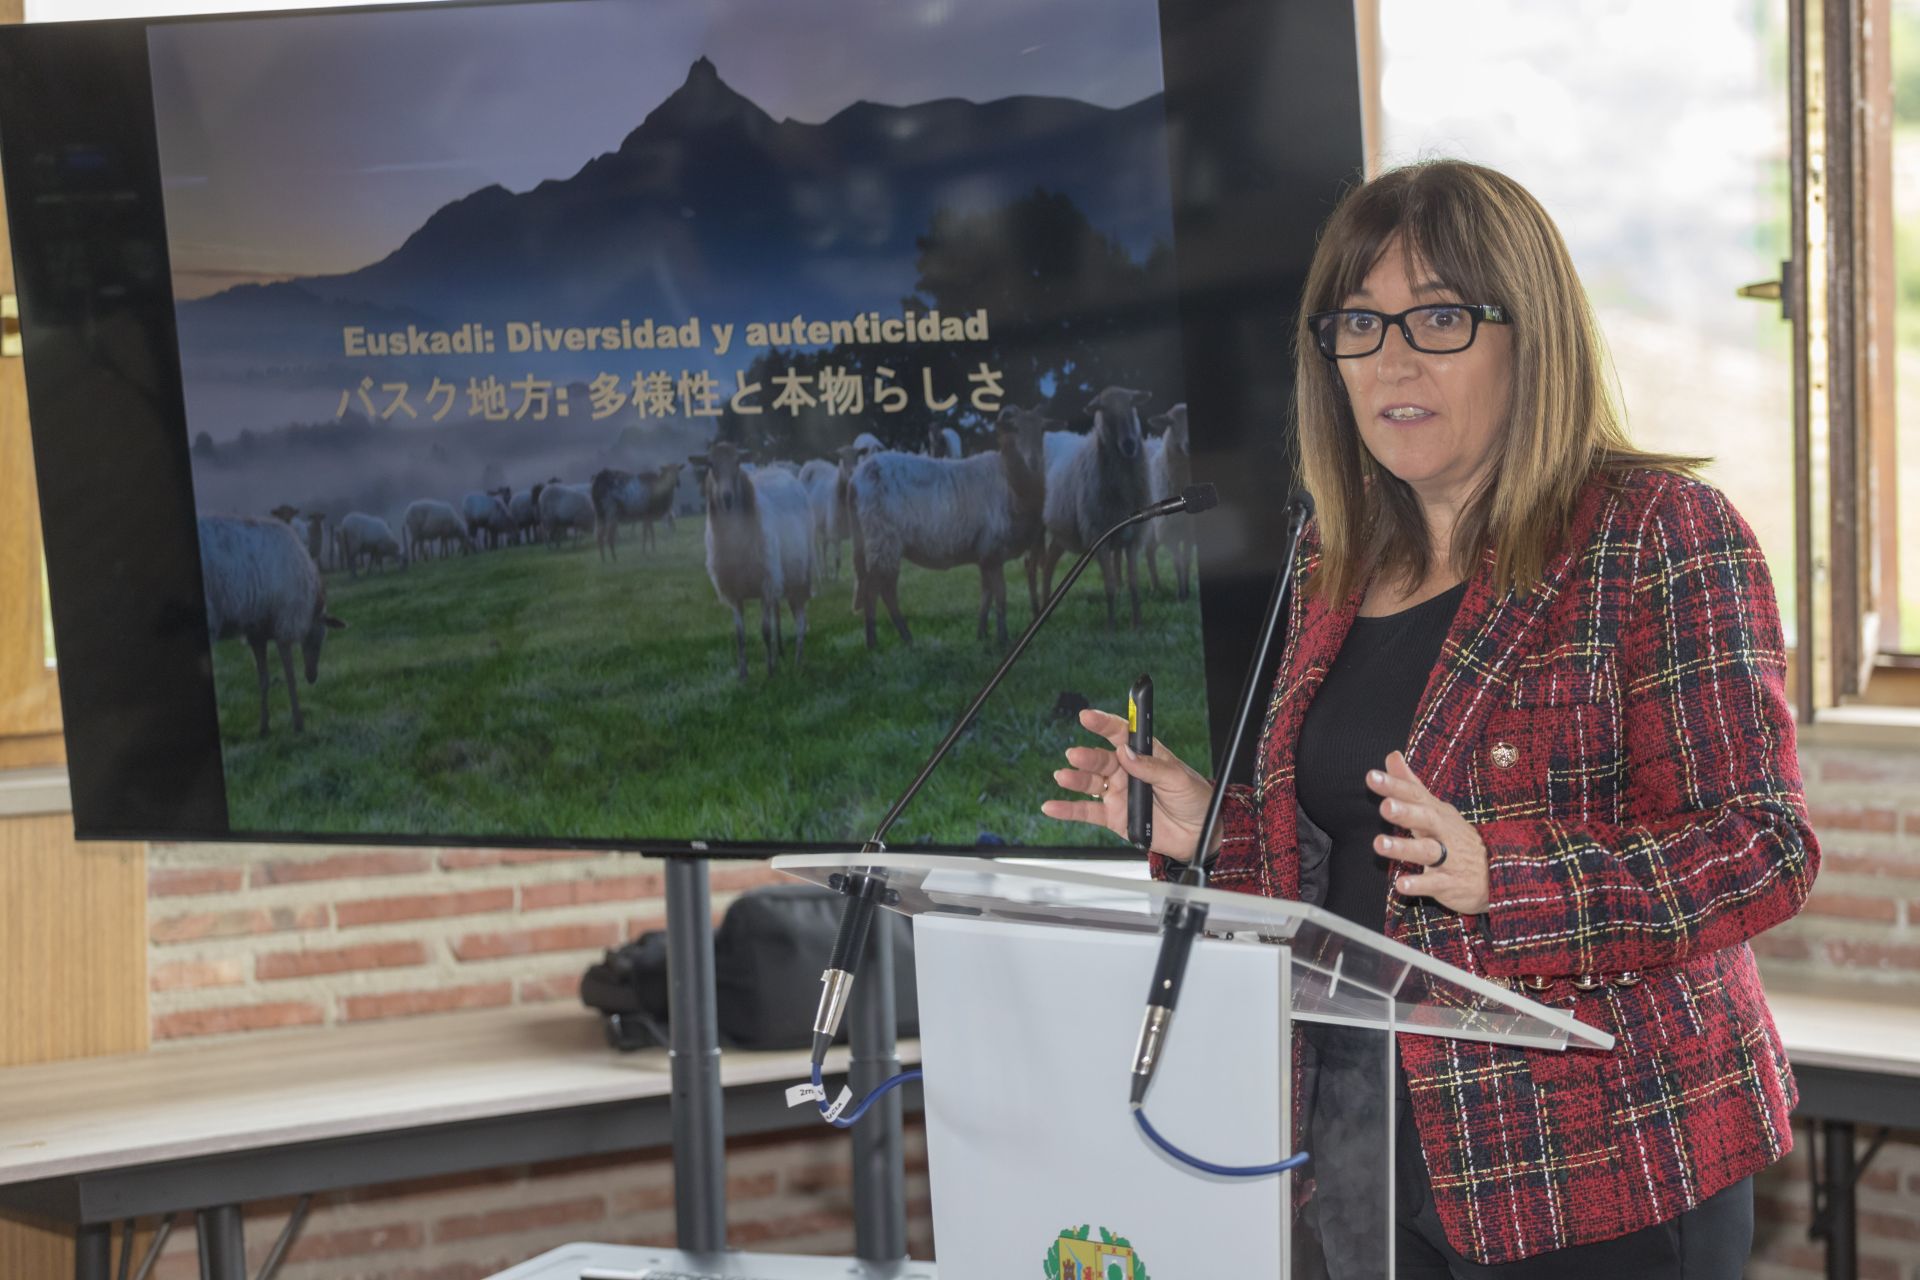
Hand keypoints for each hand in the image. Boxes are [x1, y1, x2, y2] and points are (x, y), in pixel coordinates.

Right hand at [1041, 707, 1216, 861]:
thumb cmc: (1194, 799)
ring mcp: (1118, 793)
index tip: (1087, 716)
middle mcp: (1127, 771)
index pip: (1121, 734)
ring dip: (1075, 779)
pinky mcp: (1114, 817)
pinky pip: (1086, 811)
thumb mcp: (1179, 779)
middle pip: (1101, 759)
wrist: (1199, 834)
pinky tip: (1052, 806)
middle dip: (1086, 756)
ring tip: (1062, 776)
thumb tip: (1126, 754)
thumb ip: (1151, 767)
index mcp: (1144, 755)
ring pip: (1090, 783)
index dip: (1103, 723)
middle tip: (1075, 755)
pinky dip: (1067, 809)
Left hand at [1365, 751, 1490, 914]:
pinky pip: (1433, 884)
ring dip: (1403, 847)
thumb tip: (1391, 756)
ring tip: (1379, 843)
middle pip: (1425, 818)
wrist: (1495, 874)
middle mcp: (1442, 832)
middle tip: (1385, 807)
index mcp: (1435, 812)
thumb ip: (1410, 784)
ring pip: (1426, 851)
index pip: (1415, 795)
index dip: (1394, 785)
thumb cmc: (1454, 837)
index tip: (1372, 777)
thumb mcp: (1434, 808)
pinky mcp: (1449, 883)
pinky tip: (1400, 885)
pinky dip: (1418, 884)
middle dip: (1406, 812)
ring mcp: (1448, 858)